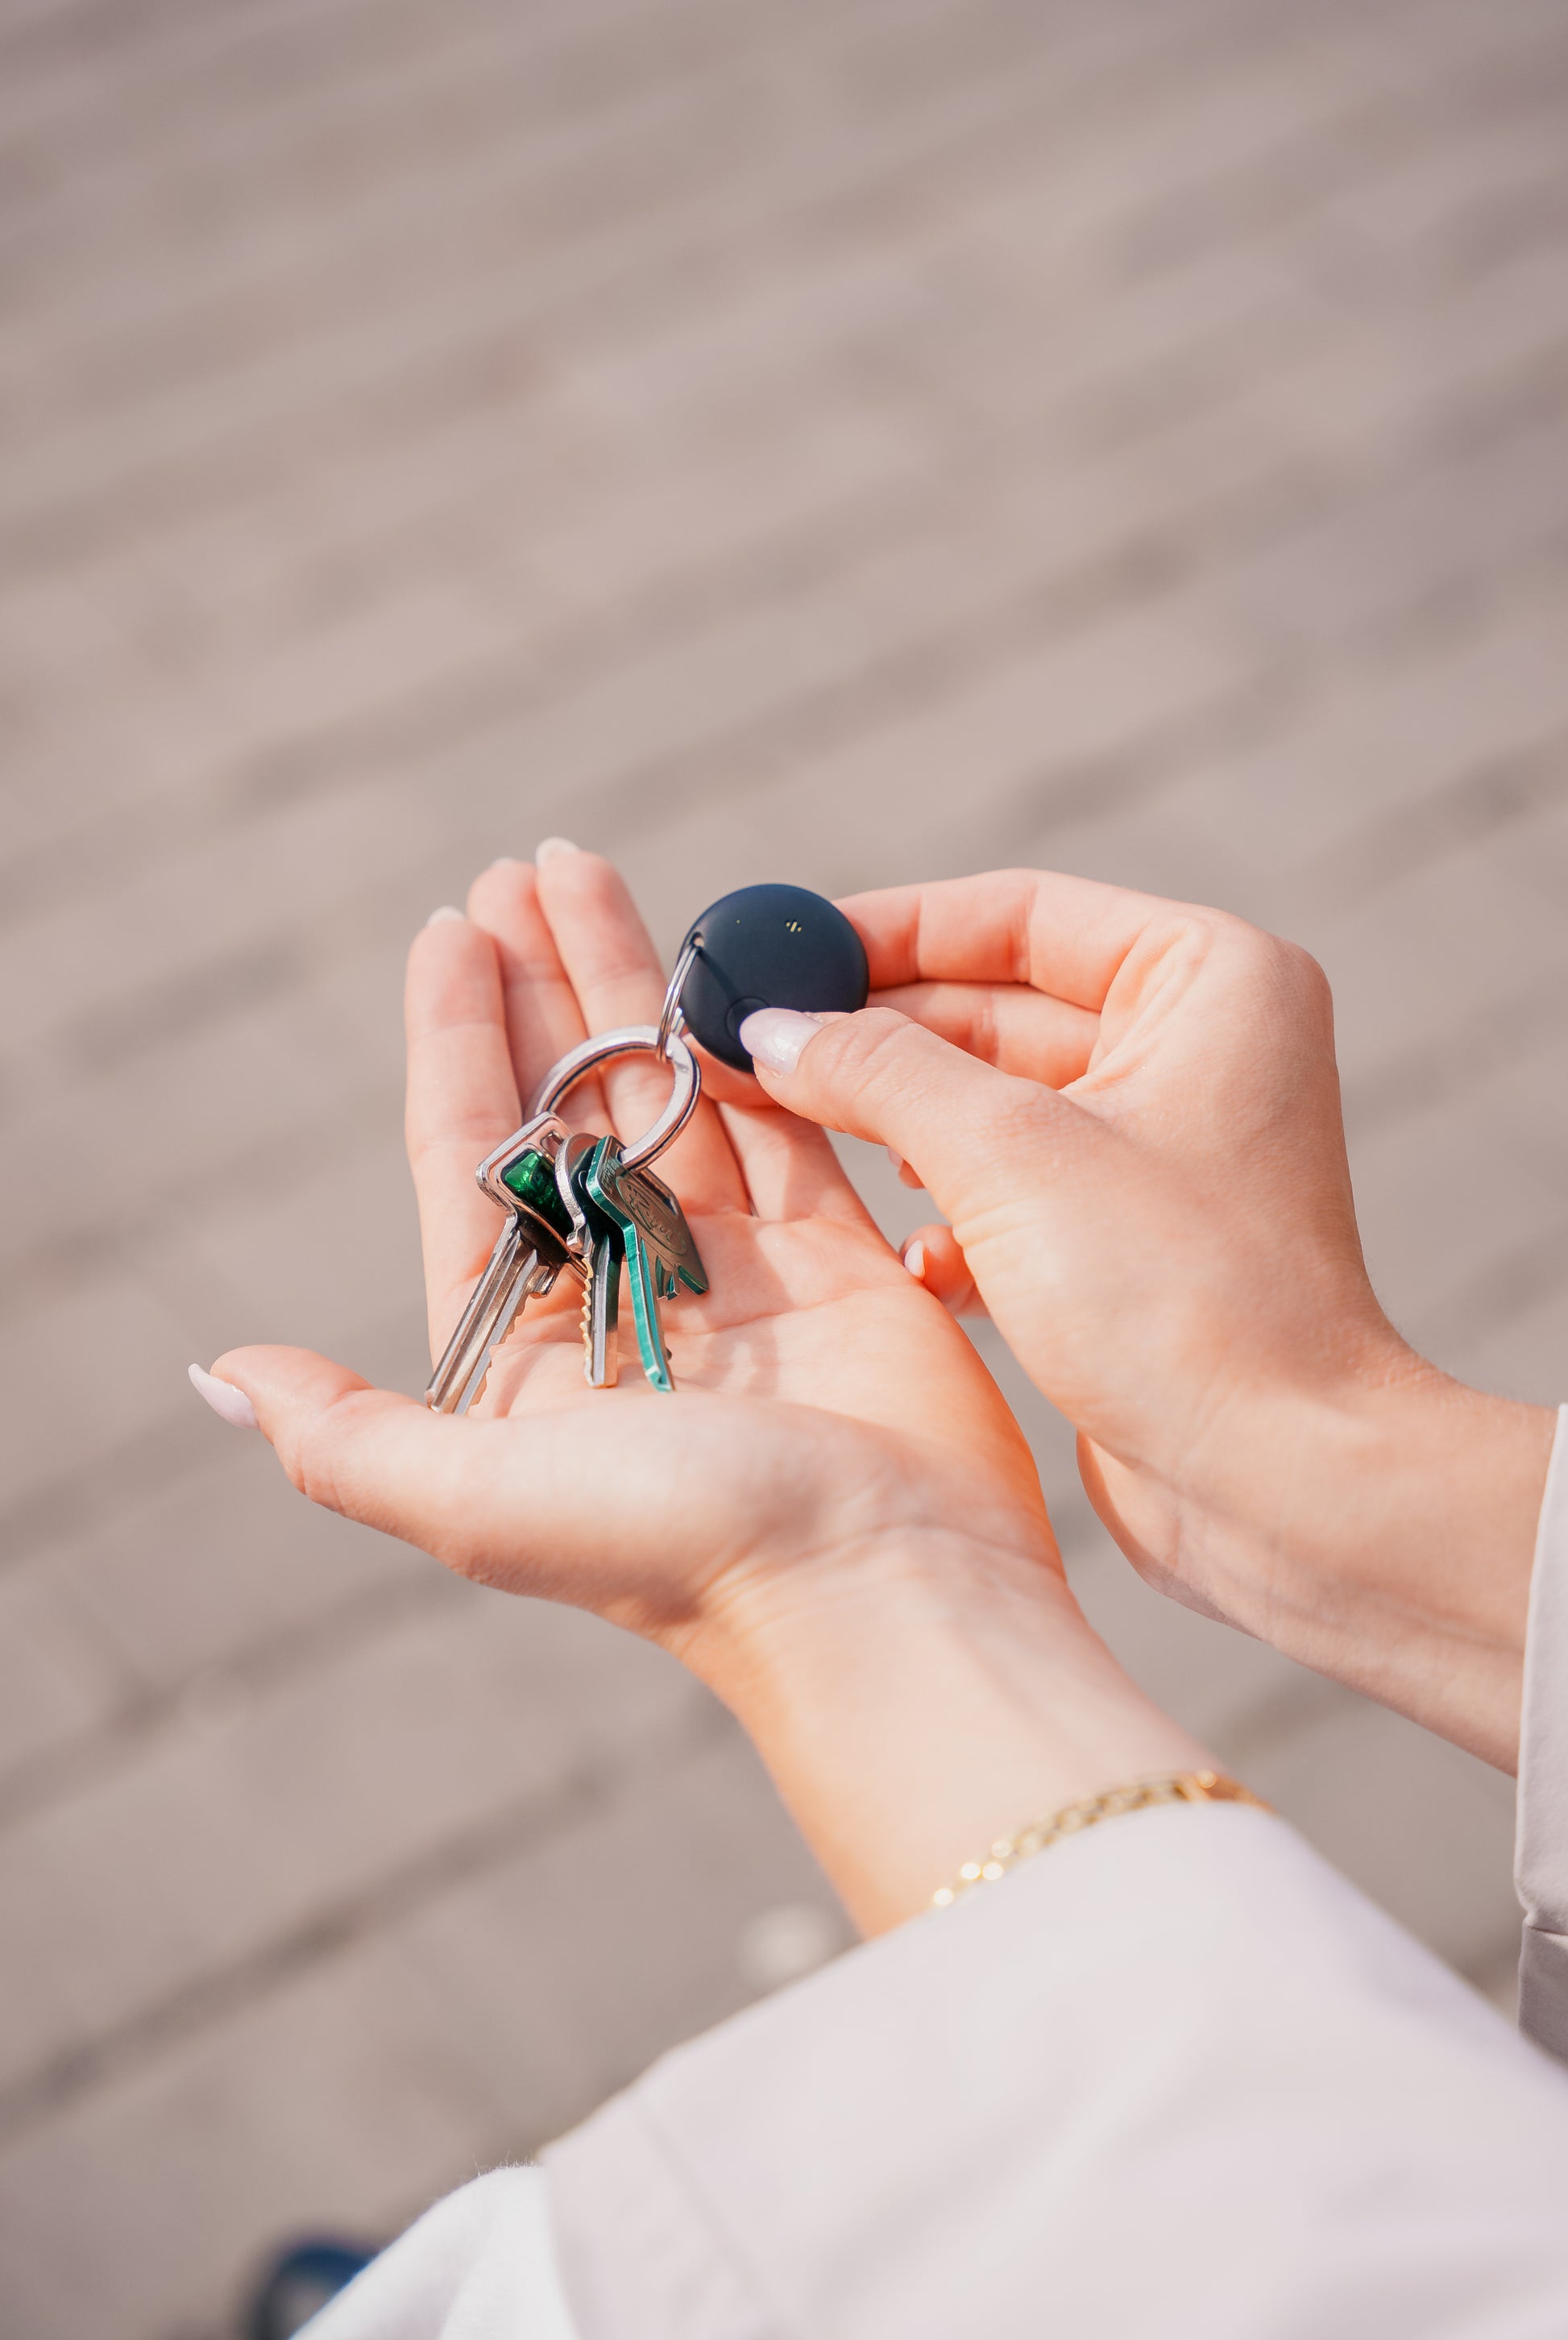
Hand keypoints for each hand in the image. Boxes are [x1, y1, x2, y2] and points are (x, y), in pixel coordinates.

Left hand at [201, 849, 1205, 1928]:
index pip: (475, 1157)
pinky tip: (718, 965)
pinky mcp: (838, 1261)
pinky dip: (751, 1046)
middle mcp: (628, 1301)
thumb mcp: (478, 1501)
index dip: (456, 1040)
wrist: (884, 1595)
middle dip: (541, 987)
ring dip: (632, 986)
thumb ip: (346, 1433)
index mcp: (533, 1349)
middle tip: (521, 870)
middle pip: (569, 1107)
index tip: (446, 931)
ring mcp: (739, 1275)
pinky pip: (784, 1124)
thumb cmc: (681, 1550)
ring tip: (593, 875)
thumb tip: (221, 1376)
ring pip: (671, 1096)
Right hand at [739, 868, 1556, 1772]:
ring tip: (788, 1136)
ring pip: (991, 1107)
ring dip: (897, 1131)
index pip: (1017, 916)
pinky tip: (912, 1264)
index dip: (887, 930)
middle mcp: (1197, 1049)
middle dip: (872, 1037)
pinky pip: (1012, 1193)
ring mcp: (1164, 1151)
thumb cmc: (1183, 1299)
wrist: (1282, 1483)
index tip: (775, 952)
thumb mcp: (1008, 1155)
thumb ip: (878, 1072)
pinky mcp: (1132, 1243)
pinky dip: (952, 1218)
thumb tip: (772, 1027)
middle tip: (747, 1047)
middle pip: (994, 1005)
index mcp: (1207, 980)